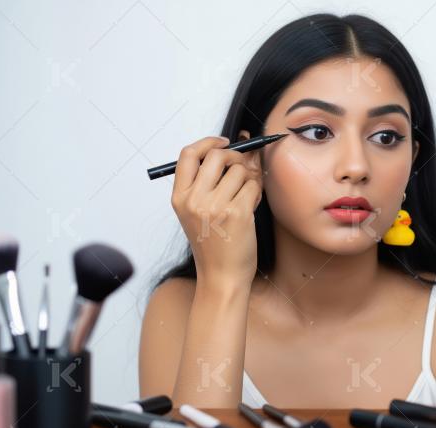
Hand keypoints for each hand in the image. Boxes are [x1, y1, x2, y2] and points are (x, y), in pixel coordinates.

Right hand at [170, 134, 262, 289]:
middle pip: (217, 155)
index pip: (188, 154)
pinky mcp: (237, 213)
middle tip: (242, 168)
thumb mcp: (197, 213)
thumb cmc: (213, 245)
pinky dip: (256, 194)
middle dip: (235, 157)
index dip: (208, 142)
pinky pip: (253, 187)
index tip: (225, 142)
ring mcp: (215, 206)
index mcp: (179, 198)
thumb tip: (238, 146)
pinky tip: (249, 208)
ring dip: (248, 180)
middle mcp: (194, 200)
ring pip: (240, 171)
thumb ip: (208, 182)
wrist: (222, 277)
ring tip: (244, 198)